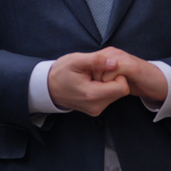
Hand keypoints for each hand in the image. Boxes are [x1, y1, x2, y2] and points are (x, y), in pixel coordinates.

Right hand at [47, 48, 166, 115]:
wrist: (48, 87)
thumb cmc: (60, 72)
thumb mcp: (76, 60)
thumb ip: (96, 60)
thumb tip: (115, 62)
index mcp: (92, 95)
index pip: (122, 87)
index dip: (118, 74)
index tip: (105, 67)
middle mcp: (96, 106)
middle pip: (120, 91)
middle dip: (113, 78)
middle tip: (97, 71)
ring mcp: (96, 110)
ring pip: (116, 94)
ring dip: (109, 83)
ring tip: (93, 76)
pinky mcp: (96, 109)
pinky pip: (109, 97)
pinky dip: (105, 88)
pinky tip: (92, 82)